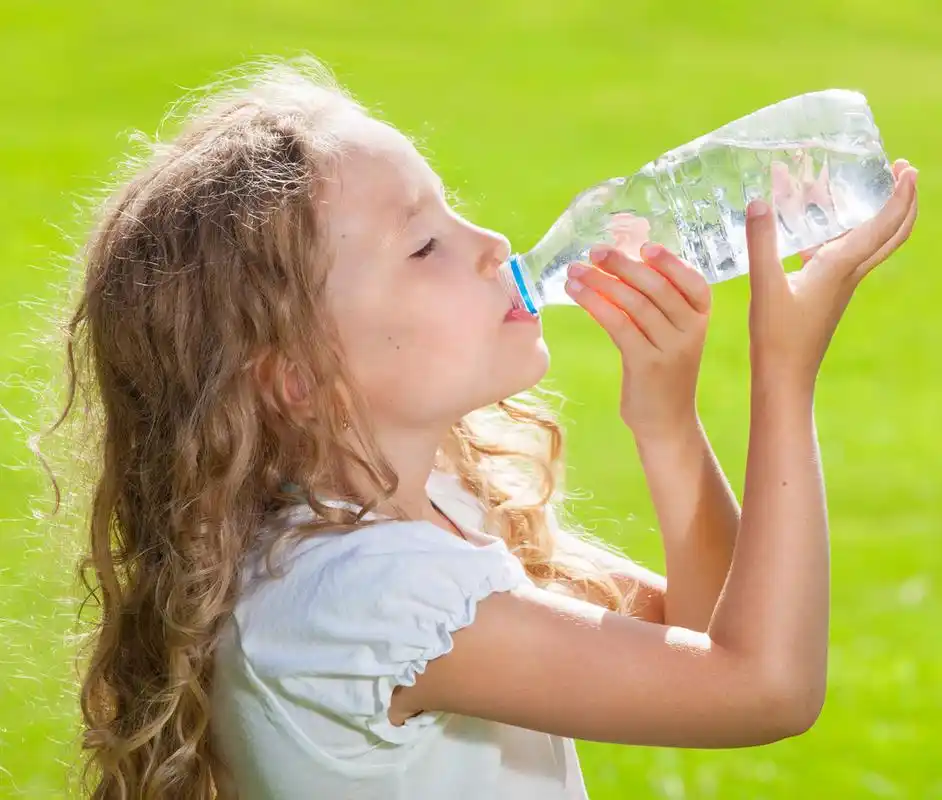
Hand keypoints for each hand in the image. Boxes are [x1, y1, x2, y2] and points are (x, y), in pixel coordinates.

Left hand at [565, 239, 711, 438]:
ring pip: (635, 304)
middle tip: (595, 251)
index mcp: (701, 318)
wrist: (666, 421)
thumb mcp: (670, 335)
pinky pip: (619, 324)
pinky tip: (577, 294)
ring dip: (601, 282)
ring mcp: (670, 348)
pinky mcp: (646, 364)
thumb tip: (623, 263)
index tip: (644, 246)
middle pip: (657, 287)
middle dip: (623, 265)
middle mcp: (691, 331)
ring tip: (575, 271)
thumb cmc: (663, 372)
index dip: (670, 261)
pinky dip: (595, 304)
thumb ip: (658, 304)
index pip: (693, 281)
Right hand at [746, 158, 917, 388]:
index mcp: (841, 267)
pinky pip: (841, 254)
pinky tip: (809, 228)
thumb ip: (761, 242)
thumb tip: (759, 202)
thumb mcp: (764, 285)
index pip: (884, 225)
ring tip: (855, 187)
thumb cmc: (777, 336)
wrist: (784, 376)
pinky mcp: (824, 293)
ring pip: (867, 242)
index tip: (907, 168)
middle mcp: (848, 273)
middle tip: (902, 170)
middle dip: (903, 201)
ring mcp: (838, 284)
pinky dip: (836, 233)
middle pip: (892, 233)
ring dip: (872, 213)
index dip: (900, 195)